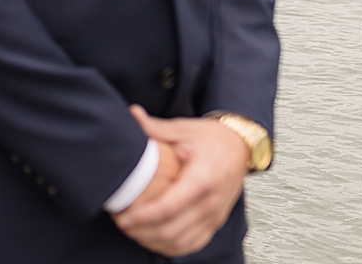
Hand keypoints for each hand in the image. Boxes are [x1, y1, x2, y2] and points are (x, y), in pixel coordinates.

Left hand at [113, 106, 248, 256]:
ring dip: (153, 241)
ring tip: (131, 229)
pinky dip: (170, 247)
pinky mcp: (214, 223)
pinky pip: (192, 245)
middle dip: (142, 231)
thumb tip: (133, 113)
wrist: (240, 148)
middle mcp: (211, 203)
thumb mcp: (183, 129)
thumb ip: (156, 127)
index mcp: (202, 179)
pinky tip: (152, 238)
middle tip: (120, 222)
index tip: (122, 216)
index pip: (169, 207)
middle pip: (172, 231)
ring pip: (180, 243)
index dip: (143, 216)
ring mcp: (214, 216)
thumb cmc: (212, 138)